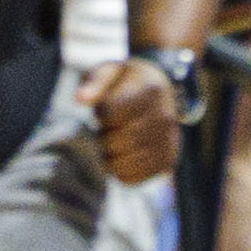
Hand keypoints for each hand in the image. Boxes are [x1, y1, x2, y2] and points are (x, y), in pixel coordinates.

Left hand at [77, 57, 181, 186]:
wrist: (158, 92)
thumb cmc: (126, 82)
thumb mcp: (109, 72)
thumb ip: (94, 84)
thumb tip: (80, 99)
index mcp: (151, 89)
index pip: (110, 112)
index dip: (100, 112)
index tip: (106, 108)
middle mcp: (166, 117)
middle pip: (116, 141)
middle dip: (103, 135)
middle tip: (108, 127)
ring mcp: (170, 141)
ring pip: (122, 164)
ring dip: (110, 155)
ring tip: (116, 139)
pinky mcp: (167, 162)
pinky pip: (132, 178)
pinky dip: (119, 170)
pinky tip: (121, 155)